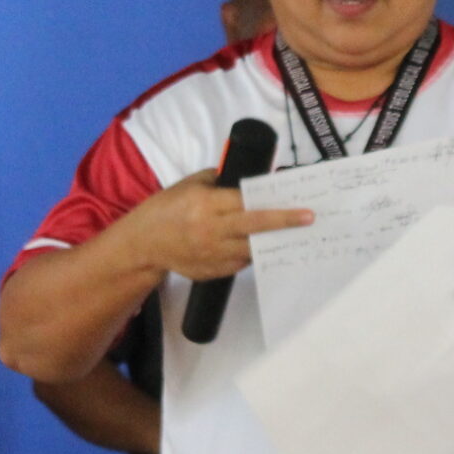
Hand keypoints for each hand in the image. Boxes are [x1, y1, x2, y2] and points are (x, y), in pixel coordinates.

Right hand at [127, 170, 312, 282]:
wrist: (144, 244)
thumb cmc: (167, 208)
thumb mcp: (190, 185)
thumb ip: (219, 181)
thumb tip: (252, 181)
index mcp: (205, 204)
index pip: (247, 203)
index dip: (274, 204)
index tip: (298, 204)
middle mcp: (211, 230)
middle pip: (255, 227)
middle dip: (284, 223)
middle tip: (309, 219)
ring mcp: (212, 255)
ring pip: (251, 249)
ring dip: (271, 241)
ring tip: (290, 234)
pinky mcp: (212, 272)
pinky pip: (240, 263)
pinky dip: (250, 253)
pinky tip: (257, 245)